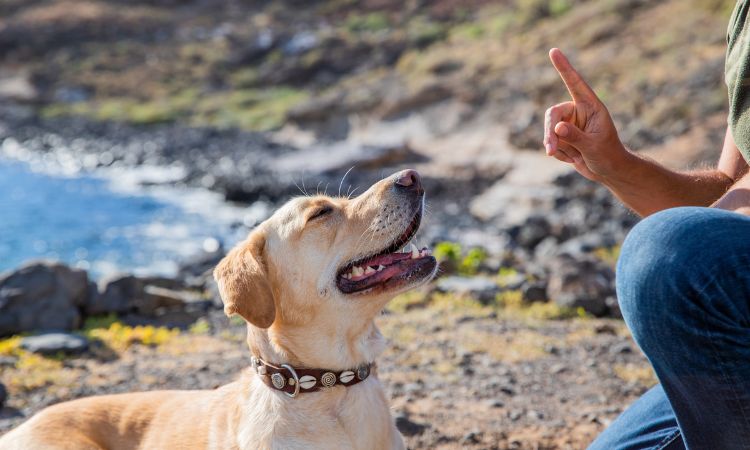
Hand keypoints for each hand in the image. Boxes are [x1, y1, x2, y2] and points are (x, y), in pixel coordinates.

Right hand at [543, 48, 632, 182]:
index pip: (575, 83)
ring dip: (555, 146)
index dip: (564, 67)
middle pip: (553, 114)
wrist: (609, 171)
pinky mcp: (563, 136)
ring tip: (570, 158)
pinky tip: (572, 159)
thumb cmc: (608, 155)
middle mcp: (578, 111)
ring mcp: (569, 124)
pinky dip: (558, 152)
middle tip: (550, 150)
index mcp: (591, 106)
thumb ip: (575, 136)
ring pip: (549, 129)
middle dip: (550, 133)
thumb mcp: (593, 146)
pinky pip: (550, 141)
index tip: (553, 51)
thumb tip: (557, 127)